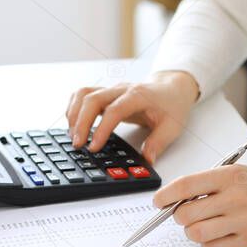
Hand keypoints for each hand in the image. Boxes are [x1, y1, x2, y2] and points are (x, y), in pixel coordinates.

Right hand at [65, 71, 198, 163]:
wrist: (172, 88)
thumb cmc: (172, 105)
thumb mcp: (172, 126)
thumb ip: (158, 143)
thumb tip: (147, 159)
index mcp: (138, 96)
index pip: (114, 111)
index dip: (101, 129)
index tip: (94, 148)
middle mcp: (121, 90)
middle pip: (92, 99)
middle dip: (80, 123)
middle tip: (77, 145)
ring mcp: (111, 90)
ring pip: (83, 94)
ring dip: (74, 114)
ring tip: (73, 136)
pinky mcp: (105, 94)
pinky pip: (82, 95)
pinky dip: (74, 108)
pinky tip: (74, 124)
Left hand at [152, 165, 246, 246]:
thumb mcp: (242, 173)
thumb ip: (211, 183)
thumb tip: (177, 199)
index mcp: (231, 175)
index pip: (186, 185)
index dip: (165, 196)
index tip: (158, 202)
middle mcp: (235, 197)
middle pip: (185, 214)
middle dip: (181, 217)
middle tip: (190, 216)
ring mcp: (243, 221)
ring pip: (196, 234)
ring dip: (194, 233)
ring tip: (205, 227)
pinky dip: (210, 246)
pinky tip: (219, 238)